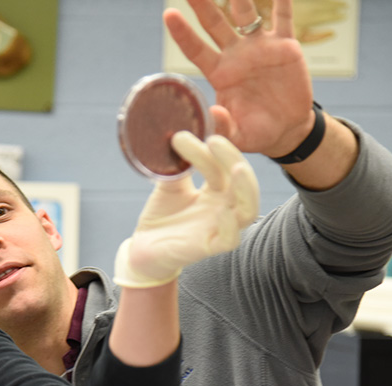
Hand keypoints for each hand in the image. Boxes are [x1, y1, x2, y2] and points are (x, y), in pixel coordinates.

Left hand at [114, 132, 258, 287]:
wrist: (143, 247)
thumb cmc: (162, 215)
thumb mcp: (169, 183)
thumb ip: (177, 163)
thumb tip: (177, 130)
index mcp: (218, 190)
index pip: (225, 165)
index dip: (219, 148)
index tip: (201, 130)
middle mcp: (225, 207)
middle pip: (244, 182)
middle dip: (234, 159)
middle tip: (215, 140)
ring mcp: (220, 227)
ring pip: (247, 210)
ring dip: (246, 189)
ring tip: (235, 169)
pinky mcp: (209, 247)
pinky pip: (230, 239)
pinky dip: (229, 226)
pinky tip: (222, 211)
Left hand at [163, 0, 314, 157]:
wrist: (287, 129)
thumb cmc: (257, 133)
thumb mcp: (238, 136)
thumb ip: (223, 127)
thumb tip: (214, 113)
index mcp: (220, 74)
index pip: (196, 50)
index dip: (183, 33)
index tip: (169, 15)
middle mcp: (236, 56)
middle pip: (214, 24)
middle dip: (202, 4)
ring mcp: (259, 47)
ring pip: (246, 14)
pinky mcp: (285, 46)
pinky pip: (283, 17)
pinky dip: (282, 1)